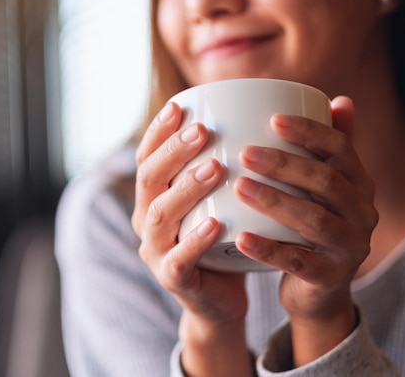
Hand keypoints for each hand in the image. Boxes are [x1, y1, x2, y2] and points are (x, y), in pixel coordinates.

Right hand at [132, 102, 250, 375]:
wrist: (220, 298)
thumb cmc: (224, 239)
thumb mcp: (218, 199)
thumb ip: (224, 166)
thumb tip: (258, 114)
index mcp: (153, 197)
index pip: (147, 157)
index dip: (158, 132)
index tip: (179, 105)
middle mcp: (146, 220)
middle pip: (149, 179)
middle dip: (173, 152)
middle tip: (202, 130)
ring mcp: (155, 251)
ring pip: (161, 215)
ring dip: (185, 189)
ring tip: (213, 168)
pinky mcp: (172, 279)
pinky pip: (179, 260)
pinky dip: (196, 241)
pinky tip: (217, 224)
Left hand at [234, 96, 377, 364]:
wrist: (319, 288)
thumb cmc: (311, 224)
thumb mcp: (322, 188)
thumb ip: (325, 150)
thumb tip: (337, 99)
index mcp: (358, 182)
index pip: (340, 148)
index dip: (310, 131)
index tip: (273, 119)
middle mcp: (362, 211)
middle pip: (325, 180)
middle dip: (284, 164)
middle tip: (244, 153)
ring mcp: (349, 246)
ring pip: (313, 219)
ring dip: (274, 201)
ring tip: (238, 188)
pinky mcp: (330, 277)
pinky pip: (298, 262)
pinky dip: (268, 249)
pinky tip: (240, 238)